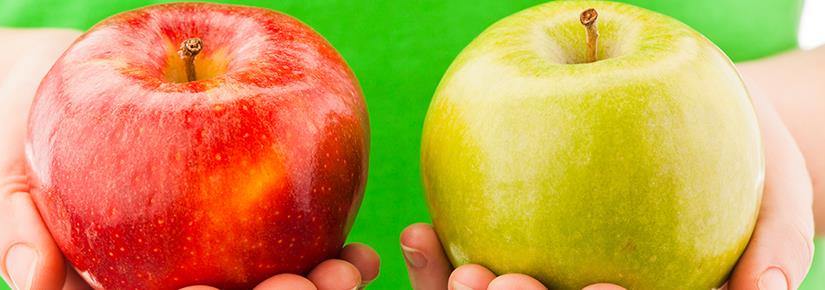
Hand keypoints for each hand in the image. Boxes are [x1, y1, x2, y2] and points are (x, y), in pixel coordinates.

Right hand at [0, 30, 379, 289]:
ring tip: (346, 273)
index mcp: (129, 288)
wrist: (56, 98)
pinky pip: (297, 237)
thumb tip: (36, 282)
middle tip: (303, 289)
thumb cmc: (18, 152)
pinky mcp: (251, 212)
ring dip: (316, 286)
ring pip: (274, 282)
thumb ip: (15, 236)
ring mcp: (220, 252)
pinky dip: (331, 247)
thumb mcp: (1, 192)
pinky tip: (360, 249)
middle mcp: (181, 279)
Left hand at [401, 91, 813, 289]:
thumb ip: (778, 246)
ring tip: (458, 269)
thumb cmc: (749, 166)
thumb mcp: (779, 195)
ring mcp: (537, 279)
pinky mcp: (499, 243)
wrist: (697, 126)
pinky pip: (457, 264)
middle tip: (508, 286)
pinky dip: (434, 260)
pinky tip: (419, 233)